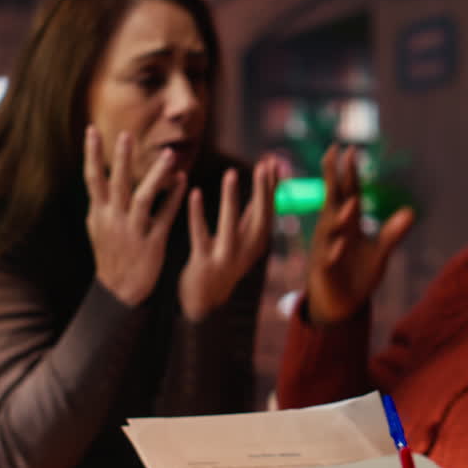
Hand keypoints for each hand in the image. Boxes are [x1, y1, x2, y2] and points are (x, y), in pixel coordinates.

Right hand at [85, 127, 186, 307]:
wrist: (120, 290)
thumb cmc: (111, 255)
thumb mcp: (97, 228)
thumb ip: (99, 203)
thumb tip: (95, 180)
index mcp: (99, 213)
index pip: (92, 178)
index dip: (91, 154)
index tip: (91, 129)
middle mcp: (114, 219)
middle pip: (117, 184)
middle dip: (121, 159)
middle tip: (127, 134)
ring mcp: (133, 231)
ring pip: (144, 197)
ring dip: (157, 175)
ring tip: (170, 154)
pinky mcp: (153, 243)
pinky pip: (166, 216)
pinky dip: (174, 198)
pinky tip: (183, 181)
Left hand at [178, 155, 279, 321]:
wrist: (205, 305)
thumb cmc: (223, 264)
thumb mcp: (242, 241)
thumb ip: (252, 215)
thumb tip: (267, 186)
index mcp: (257, 243)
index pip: (269, 210)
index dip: (272, 187)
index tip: (272, 162)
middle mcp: (246, 251)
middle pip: (258, 216)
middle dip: (262, 190)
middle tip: (264, 165)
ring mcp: (225, 258)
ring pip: (230, 225)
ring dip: (231, 198)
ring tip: (231, 173)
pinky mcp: (204, 263)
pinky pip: (201, 235)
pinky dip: (198, 214)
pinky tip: (195, 193)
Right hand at [305, 144, 414, 325]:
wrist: (342, 305)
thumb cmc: (358, 273)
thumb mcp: (380, 252)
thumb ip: (393, 232)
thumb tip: (411, 212)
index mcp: (348, 223)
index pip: (348, 192)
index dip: (349, 172)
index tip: (349, 149)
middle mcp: (334, 230)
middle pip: (333, 199)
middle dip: (333, 177)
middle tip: (333, 153)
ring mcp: (326, 248)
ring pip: (330, 228)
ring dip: (340, 215)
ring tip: (353, 202)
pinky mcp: (323, 270)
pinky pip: (327, 259)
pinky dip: (333, 252)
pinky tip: (340, 245)